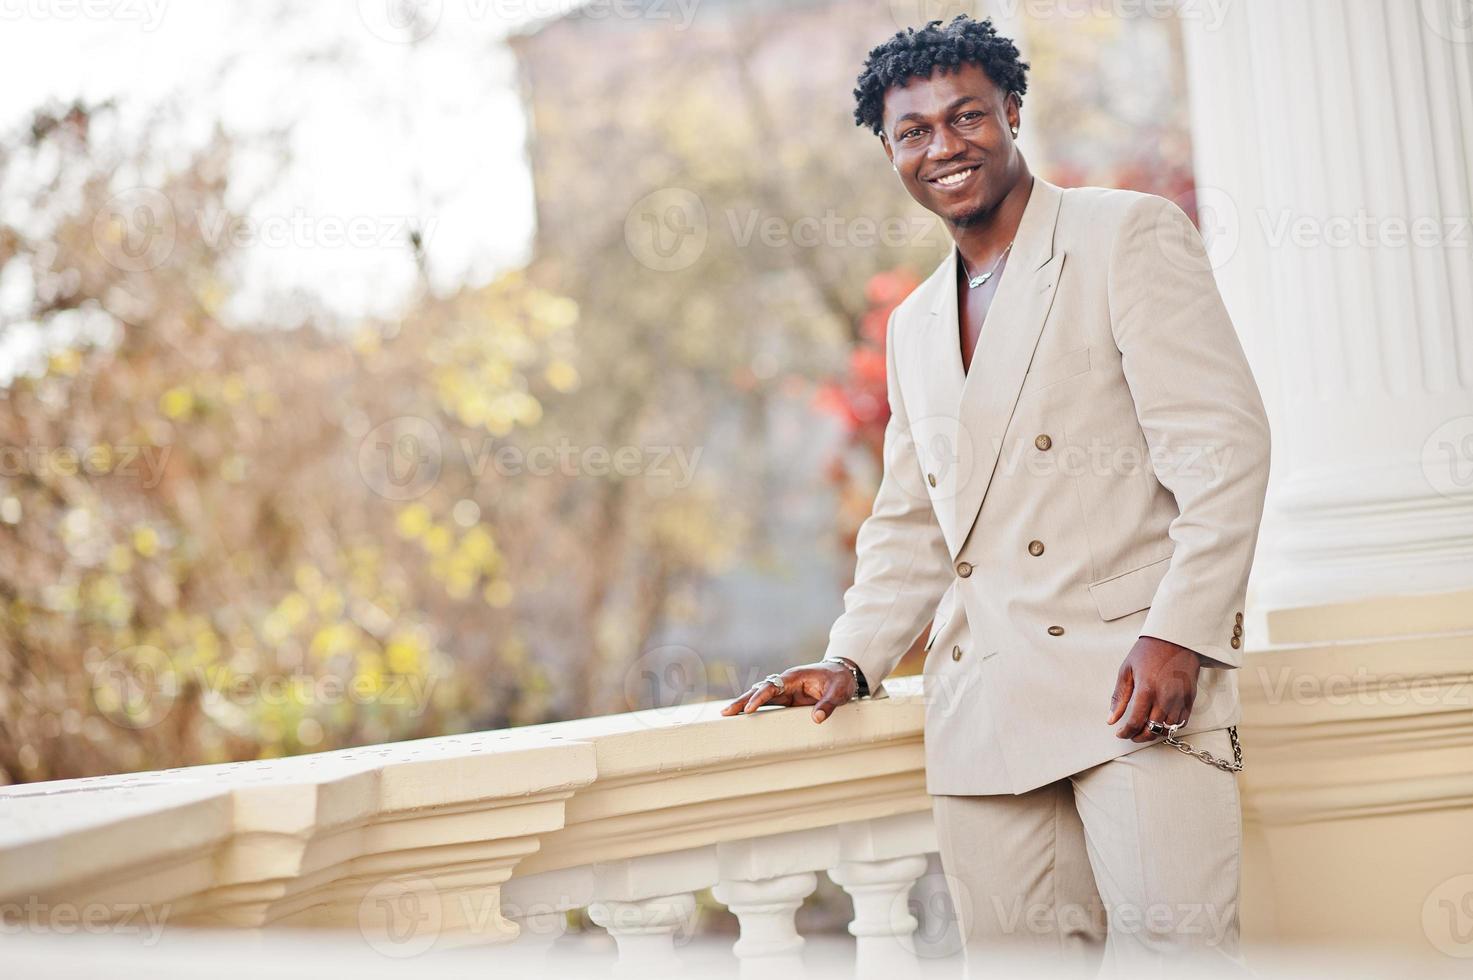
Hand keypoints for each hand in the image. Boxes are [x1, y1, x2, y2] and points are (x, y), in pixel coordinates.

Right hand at [720, 660, 857, 723]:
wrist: (842, 673)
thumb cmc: (840, 680)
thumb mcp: (838, 692)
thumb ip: (828, 705)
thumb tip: (817, 719)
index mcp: (794, 677)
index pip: (772, 687)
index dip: (760, 698)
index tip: (749, 709)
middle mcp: (786, 682)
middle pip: (760, 691)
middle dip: (743, 701)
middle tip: (726, 712)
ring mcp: (785, 690)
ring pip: (760, 696)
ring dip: (744, 704)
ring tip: (727, 714)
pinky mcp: (787, 697)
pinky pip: (768, 702)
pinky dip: (755, 707)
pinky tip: (743, 714)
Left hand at [1107, 636, 1200, 741]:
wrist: (1175, 638)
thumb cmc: (1148, 652)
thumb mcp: (1127, 670)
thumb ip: (1119, 697)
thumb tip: (1111, 719)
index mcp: (1146, 689)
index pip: (1135, 721)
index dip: (1126, 732)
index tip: (1120, 733)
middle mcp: (1165, 697)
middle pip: (1151, 730)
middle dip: (1138, 736)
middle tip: (1131, 734)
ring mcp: (1180, 699)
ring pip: (1168, 729)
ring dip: (1154, 733)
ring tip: (1144, 729)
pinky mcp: (1190, 698)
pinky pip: (1182, 722)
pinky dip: (1171, 727)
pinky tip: (1160, 723)